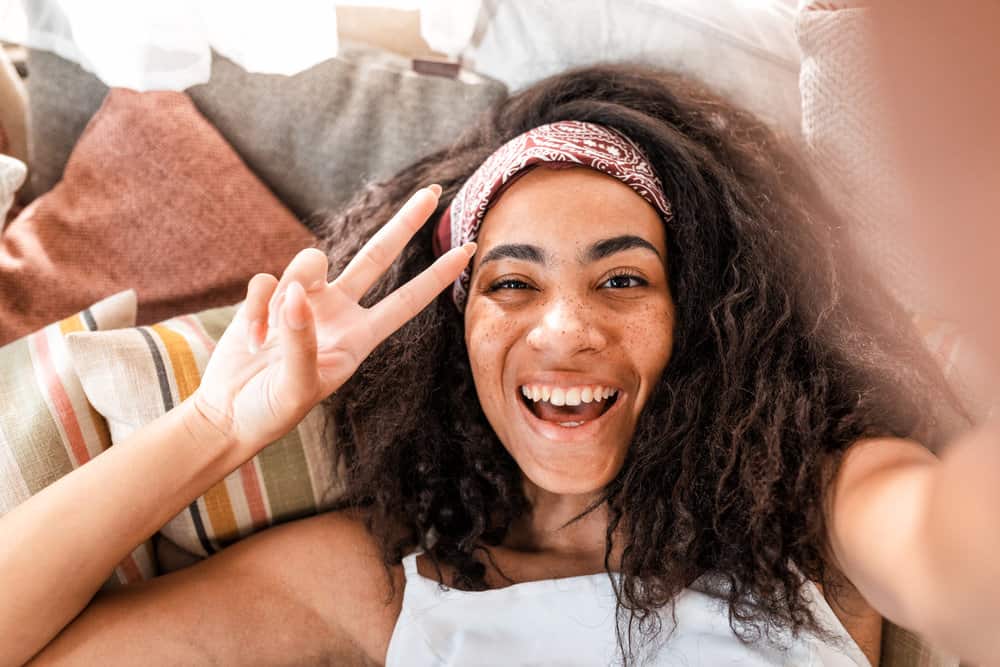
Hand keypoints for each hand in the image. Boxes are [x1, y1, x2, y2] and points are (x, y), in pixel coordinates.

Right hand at [191, 185, 474, 454]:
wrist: (232, 414)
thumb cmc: (273, 409)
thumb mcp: (297, 386)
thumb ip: (301, 341)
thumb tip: (296, 294)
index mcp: (359, 337)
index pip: (407, 300)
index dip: (436, 276)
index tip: (467, 251)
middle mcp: (338, 311)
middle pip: (377, 255)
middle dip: (405, 223)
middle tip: (433, 192)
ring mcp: (304, 300)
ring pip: (309, 262)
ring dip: (285, 293)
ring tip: (267, 341)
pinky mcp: (269, 296)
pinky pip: (265, 280)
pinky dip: (256, 309)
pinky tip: (250, 340)